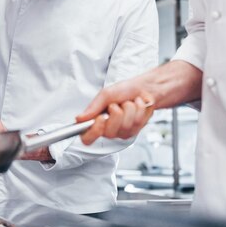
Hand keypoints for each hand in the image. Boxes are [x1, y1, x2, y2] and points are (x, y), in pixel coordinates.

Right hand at [76, 60, 202, 144]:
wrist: (146, 88)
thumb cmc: (126, 90)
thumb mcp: (106, 95)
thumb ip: (93, 107)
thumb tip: (79, 118)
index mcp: (97, 121)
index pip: (87, 138)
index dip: (93, 132)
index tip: (100, 119)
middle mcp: (108, 129)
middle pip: (108, 132)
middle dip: (116, 113)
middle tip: (118, 104)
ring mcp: (123, 131)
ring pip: (124, 126)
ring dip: (129, 109)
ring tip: (130, 103)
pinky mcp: (136, 130)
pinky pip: (136, 123)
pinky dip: (139, 110)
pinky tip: (138, 105)